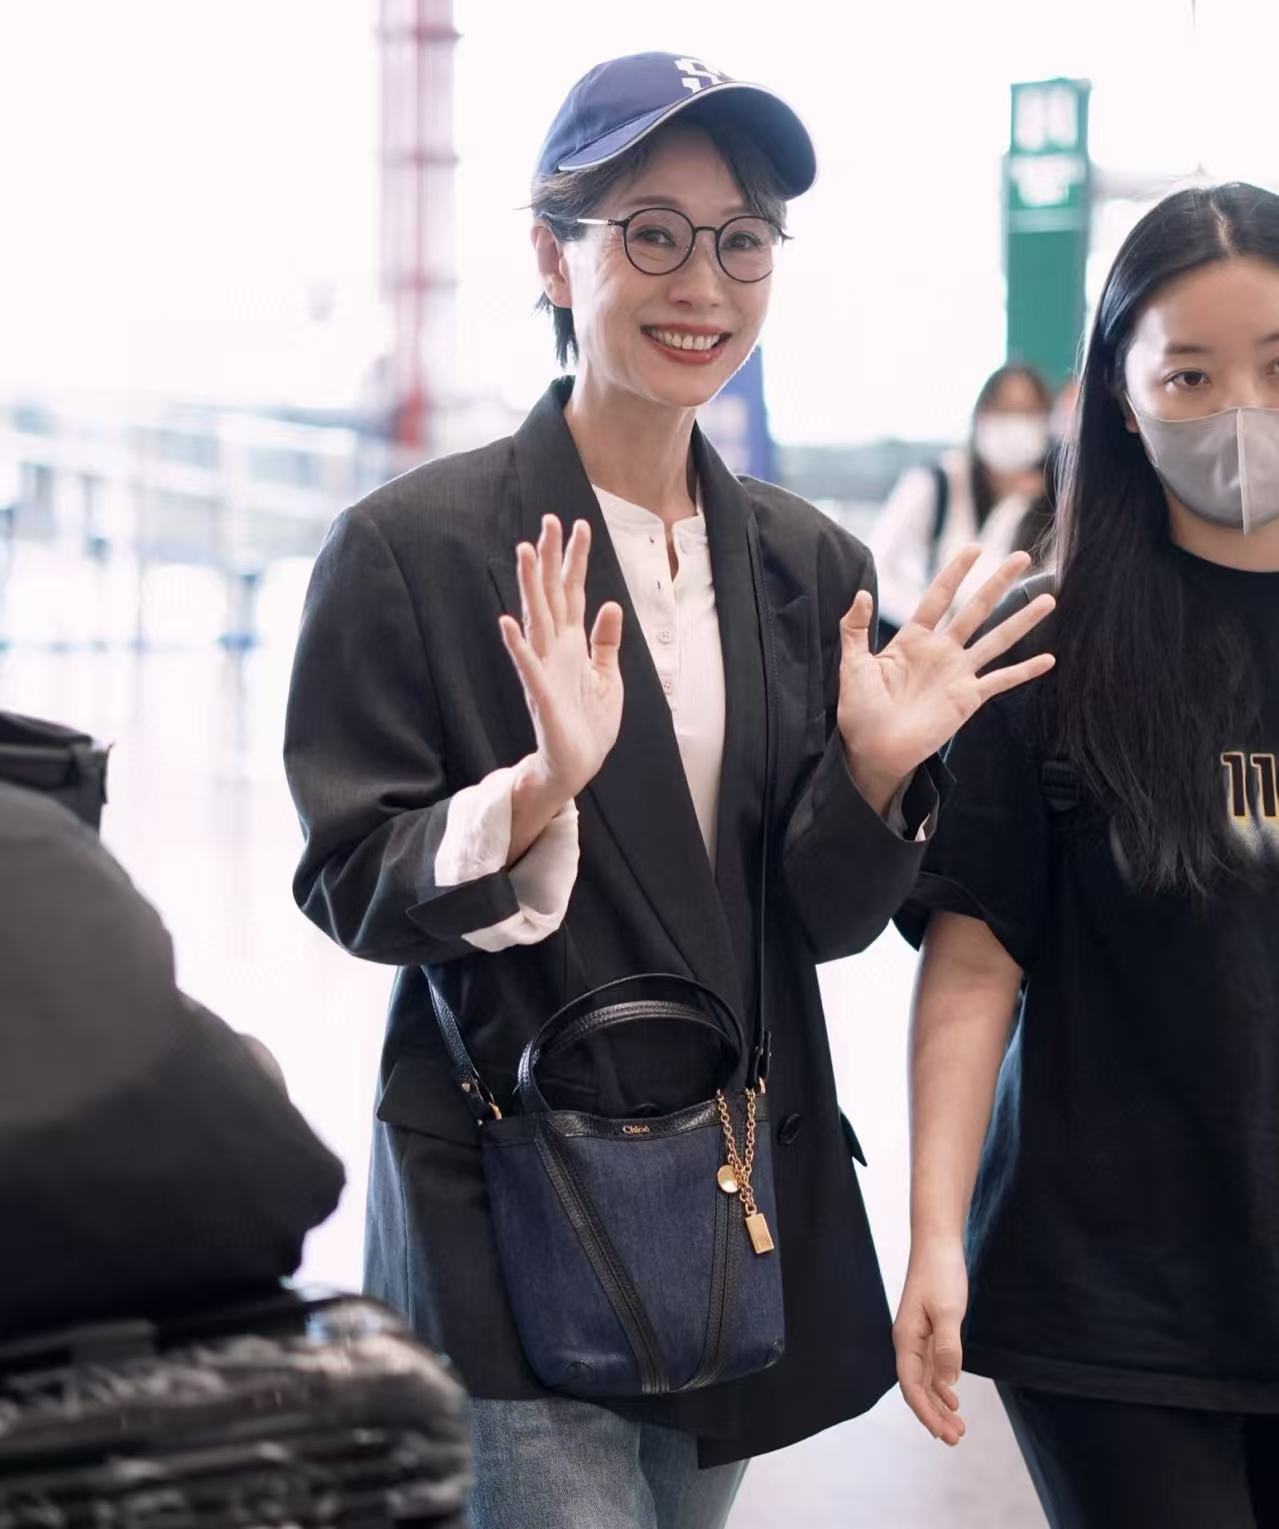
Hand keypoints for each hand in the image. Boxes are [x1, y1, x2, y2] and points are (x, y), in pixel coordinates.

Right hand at [499, 516, 623, 859]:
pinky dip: (517, 645)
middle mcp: (554, 650)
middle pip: (551, 595)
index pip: (572, 592)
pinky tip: (508, 622)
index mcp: (572, 644)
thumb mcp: (608, 677)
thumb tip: (610, 604)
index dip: (575, 560)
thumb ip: (606, 642)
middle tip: (550, 520)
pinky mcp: (541, 696)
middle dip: (550, 559)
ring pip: (535, 619)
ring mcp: (544, 670)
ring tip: (524, 552)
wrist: (576, 767)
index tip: (579, 524)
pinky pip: (527, 666)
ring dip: (529, 587)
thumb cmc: (589, 725)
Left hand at [836, 548, 1054, 813]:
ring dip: (1022, 620)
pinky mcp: (968, 699)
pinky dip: (1024, 671)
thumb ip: (854, 629)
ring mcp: (958, 674)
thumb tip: (861, 592)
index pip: (938, 598)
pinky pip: (1001, 681)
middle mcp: (940, 652)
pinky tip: (1048, 659)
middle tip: (1022, 556)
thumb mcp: (852, 665)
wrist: (872, 751)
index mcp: (912, 640)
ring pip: (996, 639)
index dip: (955, 572)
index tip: (974, 548)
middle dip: (998, 583)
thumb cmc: (859, 711)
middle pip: (975, 609)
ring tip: (1048, 598)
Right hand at [894, 1237, 969, 1445]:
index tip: (943, 1434)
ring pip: (925, 1379)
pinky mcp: (929, 1329)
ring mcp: (918, 1335)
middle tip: (956, 1439)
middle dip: (933, 1415)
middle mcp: (908, 1340)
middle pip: (916, 1387)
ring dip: (939, 1403)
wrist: (938, 1242)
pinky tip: (953, 1396)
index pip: (910, 1385)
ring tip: (958, 1427)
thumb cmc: (940, 1272)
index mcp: (906, 1338)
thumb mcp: (948, 1310)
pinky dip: (941, 1384)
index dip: (925, 1412)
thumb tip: (949, 1382)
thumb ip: (948, 1346)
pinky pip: (932, 1366)